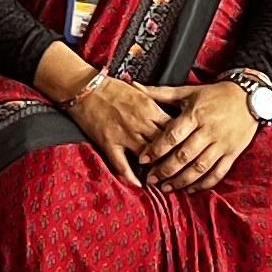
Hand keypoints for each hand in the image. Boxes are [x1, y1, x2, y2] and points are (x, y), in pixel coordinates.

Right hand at [56, 67, 175, 183]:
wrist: (86, 88)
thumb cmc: (112, 88)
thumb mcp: (140, 91)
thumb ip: (156, 104)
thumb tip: (171, 115)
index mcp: (149, 108)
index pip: (173, 128)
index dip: (181, 141)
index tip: (186, 149)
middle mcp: (139, 123)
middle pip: (163, 145)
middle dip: (172, 158)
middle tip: (179, 169)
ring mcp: (124, 134)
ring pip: (146, 156)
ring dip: (155, 168)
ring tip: (163, 178)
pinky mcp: (109, 143)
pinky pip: (121, 163)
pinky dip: (130, 175)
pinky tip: (138, 184)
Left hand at [141, 78, 260, 194]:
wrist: (250, 96)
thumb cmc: (215, 94)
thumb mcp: (188, 91)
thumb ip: (161, 93)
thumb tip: (136, 86)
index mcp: (195, 115)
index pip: (172, 136)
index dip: (156, 149)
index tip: (143, 160)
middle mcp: (208, 131)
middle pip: (184, 155)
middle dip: (165, 170)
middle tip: (151, 179)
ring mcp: (221, 144)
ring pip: (200, 167)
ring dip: (182, 180)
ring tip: (167, 187)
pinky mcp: (232, 153)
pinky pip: (218, 172)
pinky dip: (205, 183)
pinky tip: (192, 188)